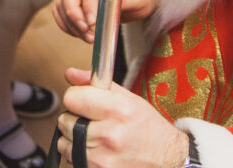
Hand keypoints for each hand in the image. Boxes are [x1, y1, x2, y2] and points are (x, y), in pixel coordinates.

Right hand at [53, 0, 158, 42]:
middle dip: (73, 12)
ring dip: (71, 23)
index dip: (88, 2)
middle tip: (86, 30)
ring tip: (89, 37)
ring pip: (62, 2)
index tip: (93, 22)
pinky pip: (60, 11)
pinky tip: (80, 33)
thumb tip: (106, 10)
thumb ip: (123, 0)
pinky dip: (66, 25)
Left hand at [54, 67, 188, 167]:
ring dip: (74, 140)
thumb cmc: (149, 130)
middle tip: (93, 121)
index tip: (83, 101)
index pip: (72, 98)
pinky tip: (97, 152)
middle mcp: (110, 134)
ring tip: (96, 138)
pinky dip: (78, 155)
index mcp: (118, 110)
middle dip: (75, 119)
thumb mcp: (129, 99)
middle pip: (65, 120)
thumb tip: (71, 74)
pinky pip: (71, 159)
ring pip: (64, 142)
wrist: (168, 161)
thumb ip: (97, 84)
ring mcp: (102, 158)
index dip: (76, 97)